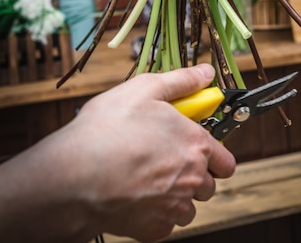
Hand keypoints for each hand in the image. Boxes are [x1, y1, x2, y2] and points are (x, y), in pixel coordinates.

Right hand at [0, 64, 235, 242]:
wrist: (74, 175)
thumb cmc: (107, 130)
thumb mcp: (145, 88)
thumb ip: (181, 81)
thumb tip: (205, 73)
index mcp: (195, 144)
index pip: (225, 161)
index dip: (214, 154)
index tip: (198, 148)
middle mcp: (192, 178)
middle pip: (208, 185)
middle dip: (194, 174)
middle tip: (167, 159)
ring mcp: (173, 207)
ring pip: (188, 207)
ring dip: (176, 196)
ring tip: (148, 177)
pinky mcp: (154, 229)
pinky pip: (165, 224)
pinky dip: (156, 213)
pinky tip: (136, 195)